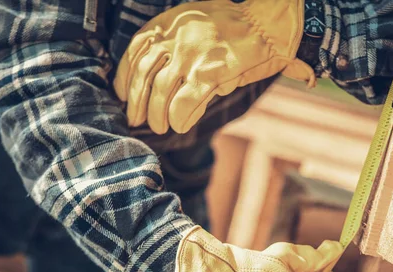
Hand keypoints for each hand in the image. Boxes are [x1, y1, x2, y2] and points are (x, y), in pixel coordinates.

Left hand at [114, 0, 315, 133]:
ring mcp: (192, 56)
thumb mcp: (196, 26)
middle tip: (136, 119)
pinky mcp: (210, 73)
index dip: (124, 77)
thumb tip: (160, 82)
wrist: (269, 24)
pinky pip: (184, 103)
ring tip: (160, 127)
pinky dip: (179, 118)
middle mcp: (176, 38)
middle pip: (143, 75)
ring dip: (157, 116)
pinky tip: (180, 125)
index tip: (122, 94)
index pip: (134, 51)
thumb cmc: (235, 28)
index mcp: (169, 23)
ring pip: (160, 92)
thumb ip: (176, 49)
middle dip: (136, 103)